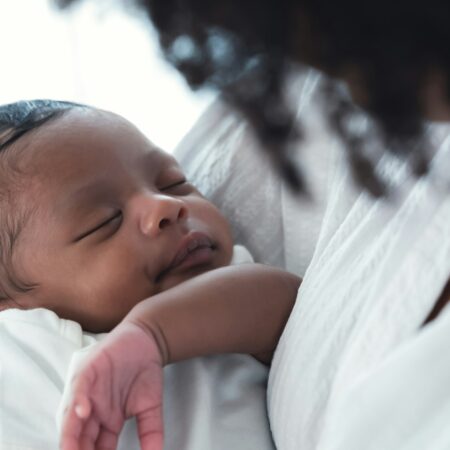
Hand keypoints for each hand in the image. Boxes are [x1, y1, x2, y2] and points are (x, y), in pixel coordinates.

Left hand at [60, 322, 163, 449]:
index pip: (96, 448)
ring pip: (72, 416)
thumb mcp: (151, 408)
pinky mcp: (89, 370)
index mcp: (107, 421)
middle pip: (80, 437)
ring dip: (70, 435)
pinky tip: (83, 413)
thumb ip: (151, 432)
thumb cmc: (146, 373)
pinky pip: (79, 387)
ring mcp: (89, 391)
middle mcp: (94, 409)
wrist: (147, 341)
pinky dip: (78, 400)